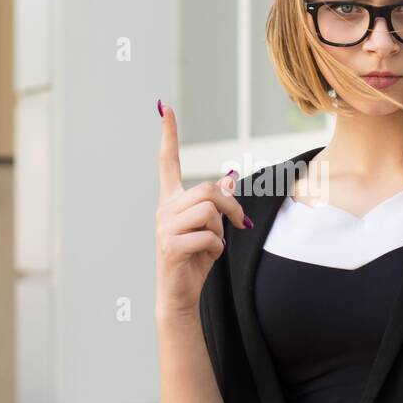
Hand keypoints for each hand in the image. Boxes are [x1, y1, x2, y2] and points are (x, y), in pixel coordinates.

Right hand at [156, 103, 248, 318]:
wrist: (179, 295)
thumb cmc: (196, 260)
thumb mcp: (212, 228)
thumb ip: (218, 204)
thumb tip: (229, 178)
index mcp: (172, 201)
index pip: (167, 162)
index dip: (168, 135)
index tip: (166, 108)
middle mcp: (164, 209)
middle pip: (207, 189)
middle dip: (231, 207)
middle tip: (239, 225)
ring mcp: (164, 227)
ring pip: (209, 211)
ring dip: (222, 230)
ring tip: (213, 245)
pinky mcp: (169, 245)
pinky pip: (208, 235)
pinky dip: (217, 248)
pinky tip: (207, 258)